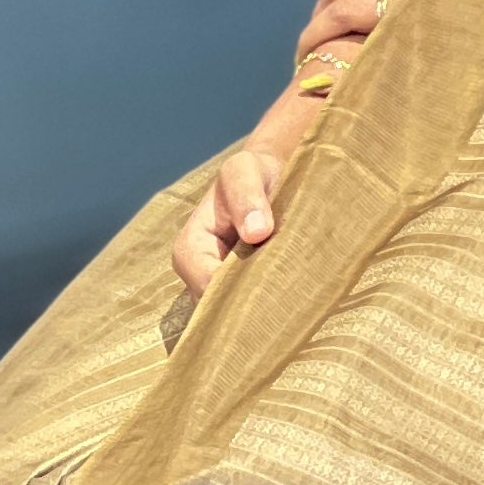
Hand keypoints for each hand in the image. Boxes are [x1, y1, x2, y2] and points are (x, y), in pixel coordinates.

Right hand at [172, 137, 287, 303]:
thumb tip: (256, 231)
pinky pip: (253, 311)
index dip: (234, 291)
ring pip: (237, 314)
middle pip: (220, 308)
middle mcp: (201, 274)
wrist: (273, 179)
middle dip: (249, 309)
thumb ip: (246, 194)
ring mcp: (222, 287)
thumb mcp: (246, 170)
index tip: (270, 288)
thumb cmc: (254, 172)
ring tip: (292, 304)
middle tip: (286, 306)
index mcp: (191, 248)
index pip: (206, 284)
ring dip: (262, 311)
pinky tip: (292, 304)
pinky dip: (270, 308)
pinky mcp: (244, 293)